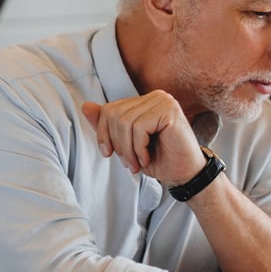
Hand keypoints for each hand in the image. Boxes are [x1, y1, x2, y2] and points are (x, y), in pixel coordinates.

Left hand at [81, 90, 203, 186]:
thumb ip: (108, 125)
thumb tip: (86, 106)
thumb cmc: (159, 159)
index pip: (109, 109)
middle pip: (114, 114)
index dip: (103, 134)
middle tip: (129, 163)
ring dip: (128, 149)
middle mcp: (156, 96)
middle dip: (116, 143)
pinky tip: (147, 158)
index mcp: (145, 101)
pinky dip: (138, 148)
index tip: (109, 154)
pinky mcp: (169, 111)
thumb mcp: (126, 143)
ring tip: (138, 163)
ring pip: (125, 122)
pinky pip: (139, 128)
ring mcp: (164, 101)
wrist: (185, 175)